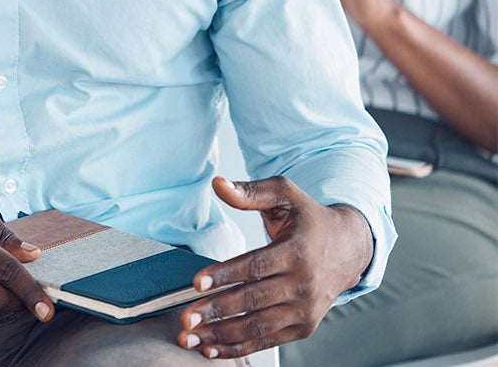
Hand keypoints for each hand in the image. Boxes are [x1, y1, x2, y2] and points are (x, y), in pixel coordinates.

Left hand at [177, 176, 374, 358]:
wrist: (348, 248)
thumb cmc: (308, 218)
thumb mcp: (284, 195)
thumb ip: (250, 192)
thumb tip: (217, 183)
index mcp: (297, 251)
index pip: (256, 266)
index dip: (225, 275)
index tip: (196, 283)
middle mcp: (304, 284)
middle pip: (253, 300)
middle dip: (216, 311)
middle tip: (185, 319)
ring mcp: (305, 310)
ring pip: (258, 326)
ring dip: (221, 335)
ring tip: (189, 338)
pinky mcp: (303, 327)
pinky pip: (268, 341)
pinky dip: (239, 347)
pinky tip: (211, 349)